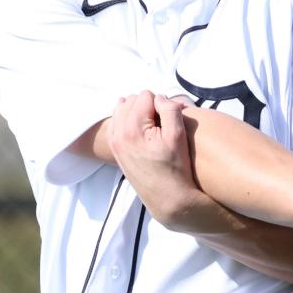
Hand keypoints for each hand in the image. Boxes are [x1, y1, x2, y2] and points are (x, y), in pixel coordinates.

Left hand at [108, 91, 206, 225]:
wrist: (166, 197)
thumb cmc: (175, 166)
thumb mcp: (178, 135)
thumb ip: (169, 109)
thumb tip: (158, 97)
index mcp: (133, 128)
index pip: (145, 95)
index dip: (160, 103)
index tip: (168, 119)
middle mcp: (119, 133)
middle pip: (131, 100)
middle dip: (147, 106)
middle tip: (161, 122)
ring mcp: (115, 142)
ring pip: (122, 109)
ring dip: (137, 112)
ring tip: (152, 125)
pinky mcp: (115, 149)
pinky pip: (117, 122)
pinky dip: (128, 120)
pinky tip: (141, 130)